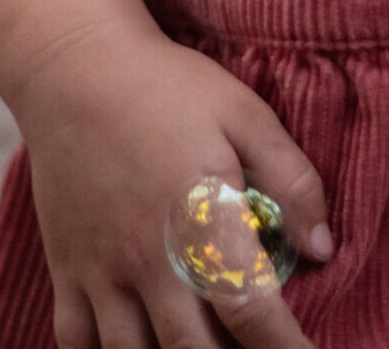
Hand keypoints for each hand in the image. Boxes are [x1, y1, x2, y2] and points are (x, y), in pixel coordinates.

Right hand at [15, 20, 331, 347]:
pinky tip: (136, 343)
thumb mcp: (244, 114)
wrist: (77, 67)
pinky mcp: (66, 269)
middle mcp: (148, 260)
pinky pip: (76, 341)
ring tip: (202, 342)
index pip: (250, 311)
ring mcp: (101, 271)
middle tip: (252, 347)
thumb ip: (291, 180)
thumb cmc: (168, 88)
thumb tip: (323, 247)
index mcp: (200, 222)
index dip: (285, 347)